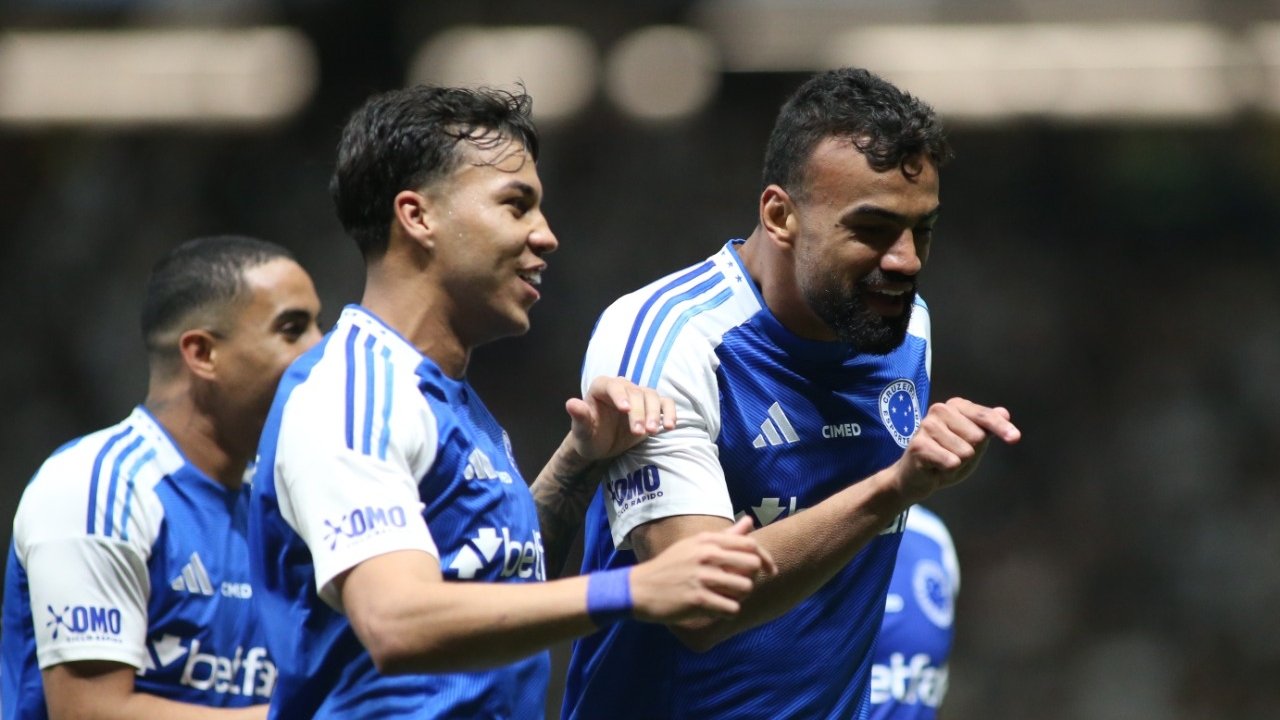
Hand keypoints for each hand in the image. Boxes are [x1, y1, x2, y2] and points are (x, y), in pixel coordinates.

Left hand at [564, 376, 676, 462]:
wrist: (601, 445)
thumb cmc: (589, 435)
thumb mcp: (582, 431)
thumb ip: (579, 417)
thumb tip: (571, 403)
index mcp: (601, 388)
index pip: (612, 386)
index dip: (620, 395)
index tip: (625, 409)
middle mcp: (622, 388)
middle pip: (635, 393)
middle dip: (639, 412)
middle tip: (639, 431)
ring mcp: (638, 396)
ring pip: (652, 396)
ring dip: (655, 413)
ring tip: (652, 431)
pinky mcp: (651, 407)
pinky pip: (665, 403)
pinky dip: (670, 412)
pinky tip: (670, 426)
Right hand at [628, 517, 776, 623]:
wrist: (640, 588)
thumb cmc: (670, 566)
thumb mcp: (694, 545)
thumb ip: (726, 535)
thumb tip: (749, 520)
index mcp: (707, 540)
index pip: (750, 545)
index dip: (765, 559)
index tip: (769, 570)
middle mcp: (706, 555)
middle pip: (752, 565)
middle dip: (751, 578)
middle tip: (738, 586)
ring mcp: (702, 577)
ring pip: (744, 588)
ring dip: (739, 597)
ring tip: (725, 598)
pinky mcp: (698, 599)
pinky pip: (731, 608)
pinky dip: (728, 612)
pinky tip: (716, 609)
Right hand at [892, 397, 1020, 502]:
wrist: (914, 479)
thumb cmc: (946, 458)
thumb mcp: (973, 444)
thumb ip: (987, 428)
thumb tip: (1004, 412)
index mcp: (955, 406)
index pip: (986, 416)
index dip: (1001, 428)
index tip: (1015, 438)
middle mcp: (940, 410)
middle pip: (977, 437)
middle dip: (971, 453)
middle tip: (953, 456)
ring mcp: (927, 426)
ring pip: (965, 452)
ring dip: (957, 464)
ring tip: (943, 462)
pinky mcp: (919, 445)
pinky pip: (952, 463)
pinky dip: (947, 472)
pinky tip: (934, 468)